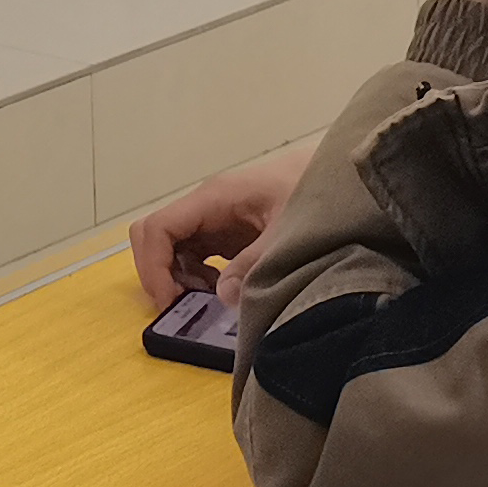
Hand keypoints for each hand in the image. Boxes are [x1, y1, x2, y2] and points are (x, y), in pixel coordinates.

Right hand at [129, 148, 307, 305]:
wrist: (334, 178)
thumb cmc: (310, 193)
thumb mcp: (287, 231)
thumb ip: (255, 262)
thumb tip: (223, 297)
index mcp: (213, 198)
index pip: (158, 227)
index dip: (153, 266)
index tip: (168, 302)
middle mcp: (204, 207)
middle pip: (153, 236)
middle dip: (156, 274)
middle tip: (179, 308)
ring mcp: (211, 219)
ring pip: (169, 248)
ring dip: (175, 278)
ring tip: (204, 303)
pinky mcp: (223, 233)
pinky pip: (191, 256)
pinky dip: (194, 278)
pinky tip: (220, 292)